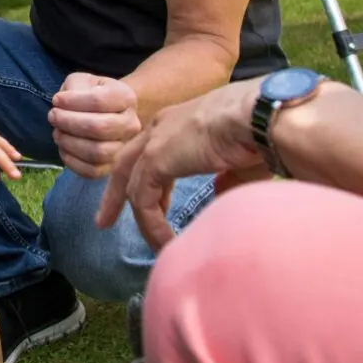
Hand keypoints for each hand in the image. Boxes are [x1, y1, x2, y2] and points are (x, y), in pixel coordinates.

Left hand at [49, 73, 141, 177]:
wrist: (109, 113)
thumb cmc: (93, 95)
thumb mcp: (84, 81)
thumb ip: (74, 87)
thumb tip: (62, 104)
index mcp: (126, 98)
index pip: (98, 101)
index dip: (72, 101)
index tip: (56, 100)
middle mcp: (131, 125)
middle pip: (98, 128)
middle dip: (68, 122)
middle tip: (53, 116)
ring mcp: (124, 148)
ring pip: (96, 152)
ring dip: (68, 142)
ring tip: (57, 131)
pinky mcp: (111, 168)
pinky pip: (91, 171)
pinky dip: (71, 160)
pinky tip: (63, 147)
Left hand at [95, 76, 267, 250]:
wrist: (258, 116)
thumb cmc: (258, 134)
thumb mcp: (240, 161)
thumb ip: (226, 180)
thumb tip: (220, 197)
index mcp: (180, 123)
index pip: (154, 153)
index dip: (150, 181)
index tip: (153, 205)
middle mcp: (161, 128)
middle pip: (127, 164)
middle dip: (117, 194)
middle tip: (104, 220)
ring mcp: (156, 141)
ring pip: (132, 184)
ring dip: (139, 218)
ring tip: (149, 246)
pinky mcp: (156, 158)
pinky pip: (143, 199)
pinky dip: (151, 223)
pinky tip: (165, 243)